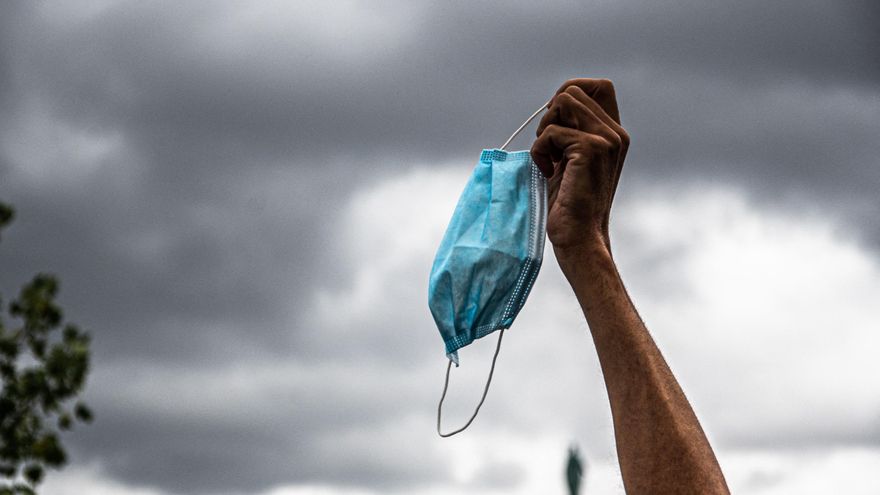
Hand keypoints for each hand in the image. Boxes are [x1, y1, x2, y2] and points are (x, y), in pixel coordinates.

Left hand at [531, 79, 628, 265]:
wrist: (579, 237)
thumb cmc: (569, 203)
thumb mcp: (571, 160)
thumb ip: (572, 131)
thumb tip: (552, 104)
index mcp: (615, 134)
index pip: (599, 86)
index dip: (570, 92)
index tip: (555, 123)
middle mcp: (616, 133)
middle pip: (573, 90)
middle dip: (549, 114)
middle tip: (548, 148)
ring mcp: (607, 139)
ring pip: (562, 102)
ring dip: (544, 130)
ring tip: (548, 158)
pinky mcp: (591, 149)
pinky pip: (551, 132)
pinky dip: (539, 151)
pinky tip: (547, 172)